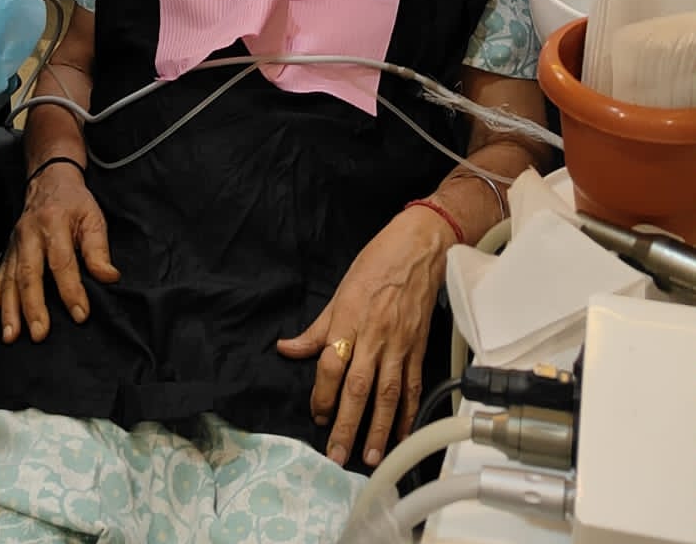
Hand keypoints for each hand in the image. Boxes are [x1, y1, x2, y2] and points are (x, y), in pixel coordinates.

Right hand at [0, 162, 118, 343]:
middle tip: (40, 334)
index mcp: (53, 223)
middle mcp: (29, 235)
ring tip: (10, 337)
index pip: (62, 261)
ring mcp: (14, 246)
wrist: (49, 181)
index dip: (72, 289)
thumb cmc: (74, 203)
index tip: (80, 314)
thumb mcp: (93, 217)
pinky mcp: (6, 254)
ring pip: (8, 281)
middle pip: (29, 274)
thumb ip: (99, 249)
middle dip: (33, 306)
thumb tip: (109, 277)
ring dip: (8, 311)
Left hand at [277, 208, 456, 466]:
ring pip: (387, 394)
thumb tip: (287, 349)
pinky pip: (413, 386)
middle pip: (358, 387)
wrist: (418, 250)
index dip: (322, 393)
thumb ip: (316, 328)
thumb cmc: (377, 264)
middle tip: (338, 455)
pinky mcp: (418, 349)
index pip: (331, 364)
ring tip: (370, 456)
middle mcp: (374, 336)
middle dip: (347, 424)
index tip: (317, 415)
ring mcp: (399, 345)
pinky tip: (402, 435)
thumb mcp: (339, 292)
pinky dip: (408, 413)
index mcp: (349, 320)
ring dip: (379, 429)